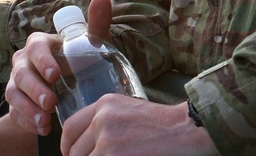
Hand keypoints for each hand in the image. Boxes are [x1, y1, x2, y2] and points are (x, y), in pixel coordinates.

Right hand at [4, 0, 114, 135]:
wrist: (75, 80)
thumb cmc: (82, 57)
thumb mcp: (92, 42)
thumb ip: (97, 22)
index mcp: (40, 43)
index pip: (35, 47)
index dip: (42, 61)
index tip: (56, 76)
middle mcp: (24, 61)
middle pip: (20, 73)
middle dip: (34, 89)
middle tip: (52, 103)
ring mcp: (17, 82)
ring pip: (12, 93)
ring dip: (27, 108)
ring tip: (46, 120)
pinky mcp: (16, 101)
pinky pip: (14, 112)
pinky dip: (26, 122)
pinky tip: (42, 128)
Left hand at [61, 96, 217, 155]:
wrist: (188, 130)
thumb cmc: (164, 125)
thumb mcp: (129, 111)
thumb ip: (107, 123)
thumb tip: (91, 146)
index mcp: (104, 105)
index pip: (69, 128)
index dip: (67, 147)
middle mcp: (101, 119)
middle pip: (74, 151)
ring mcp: (107, 141)